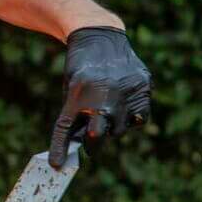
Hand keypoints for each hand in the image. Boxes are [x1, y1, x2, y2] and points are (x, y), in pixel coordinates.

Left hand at [49, 27, 151, 167]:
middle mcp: (103, 97)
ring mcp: (125, 93)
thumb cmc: (81, 69)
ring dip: (113, 127)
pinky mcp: (142, 88)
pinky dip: (133, 118)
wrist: (100, 37)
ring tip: (108, 109)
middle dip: (95, 143)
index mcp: (79, 96)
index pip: (66, 130)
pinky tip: (125, 106)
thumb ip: (76, 116)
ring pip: (121, 129)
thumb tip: (80, 146)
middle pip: (99, 136)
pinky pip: (140, 118)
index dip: (61, 149)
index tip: (58, 165)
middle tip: (92, 141)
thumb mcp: (71, 90)